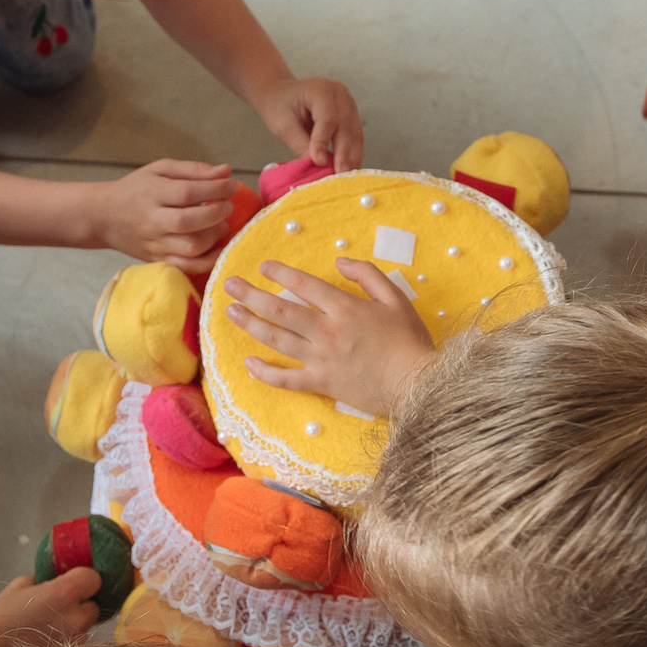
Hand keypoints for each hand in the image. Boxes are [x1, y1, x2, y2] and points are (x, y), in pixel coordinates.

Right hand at [0, 571, 100, 646]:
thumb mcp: (17, 588)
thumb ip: (44, 580)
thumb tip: (56, 578)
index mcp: (65, 593)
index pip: (94, 578)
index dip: (83, 579)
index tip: (70, 582)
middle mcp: (77, 617)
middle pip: (93, 605)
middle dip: (79, 604)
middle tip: (56, 607)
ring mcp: (78, 642)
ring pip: (85, 627)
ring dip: (72, 625)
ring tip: (44, 630)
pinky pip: (77, 645)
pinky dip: (66, 643)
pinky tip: (44, 645)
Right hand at [97, 159, 241, 273]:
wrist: (103, 217)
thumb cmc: (135, 189)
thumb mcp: (159, 170)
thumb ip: (193, 170)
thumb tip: (225, 171)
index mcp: (152, 194)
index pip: (188, 192)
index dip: (216, 189)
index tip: (232, 186)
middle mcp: (152, 221)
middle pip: (189, 222)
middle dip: (217, 214)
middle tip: (227, 207)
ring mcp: (154, 244)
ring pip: (190, 248)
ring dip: (214, 237)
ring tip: (222, 226)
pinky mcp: (157, 260)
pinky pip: (186, 267)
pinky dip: (207, 261)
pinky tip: (218, 248)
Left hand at [224, 258, 435, 415]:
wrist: (417, 384)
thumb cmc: (410, 341)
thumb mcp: (396, 298)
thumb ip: (367, 275)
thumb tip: (339, 262)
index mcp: (345, 308)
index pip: (303, 285)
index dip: (280, 274)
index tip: (263, 267)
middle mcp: (327, 331)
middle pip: (281, 310)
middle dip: (251, 295)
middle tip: (229, 285)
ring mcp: (321, 359)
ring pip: (277, 339)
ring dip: (251, 324)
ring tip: (231, 312)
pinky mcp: (322, 383)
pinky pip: (287, 379)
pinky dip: (266, 372)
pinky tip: (249, 363)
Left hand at [256, 77, 364, 171]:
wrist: (282, 94)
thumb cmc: (279, 106)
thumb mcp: (283, 126)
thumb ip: (300, 143)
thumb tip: (318, 164)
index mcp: (319, 89)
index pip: (327, 118)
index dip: (324, 141)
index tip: (320, 162)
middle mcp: (338, 92)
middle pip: (345, 125)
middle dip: (344, 152)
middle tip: (340, 175)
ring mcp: (348, 102)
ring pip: (354, 132)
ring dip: (352, 155)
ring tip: (347, 177)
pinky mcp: (351, 113)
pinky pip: (355, 135)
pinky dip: (353, 152)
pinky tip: (349, 168)